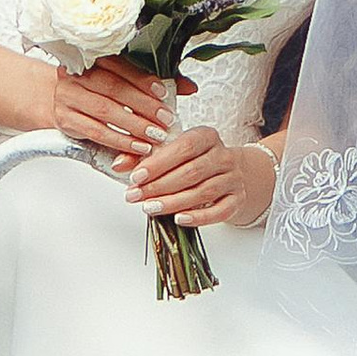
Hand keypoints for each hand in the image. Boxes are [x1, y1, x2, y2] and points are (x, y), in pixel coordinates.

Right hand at [51, 56, 169, 168]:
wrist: (59, 97)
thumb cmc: (96, 86)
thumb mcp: (122, 78)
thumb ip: (154, 81)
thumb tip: (189, 86)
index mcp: (91, 55)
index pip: (120, 65)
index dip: (143, 80)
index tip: (164, 93)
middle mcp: (76, 73)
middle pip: (113, 88)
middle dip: (143, 106)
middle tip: (166, 120)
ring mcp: (67, 95)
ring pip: (105, 111)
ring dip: (134, 125)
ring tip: (155, 135)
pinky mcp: (64, 118)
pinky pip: (95, 131)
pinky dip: (119, 140)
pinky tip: (137, 146)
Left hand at [126, 121, 270, 229]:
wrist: (231, 173)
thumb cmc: (195, 161)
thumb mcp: (172, 152)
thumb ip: (144, 156)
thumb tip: (119, 165)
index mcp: (207, 136)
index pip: (183, 147)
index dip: (159, 163)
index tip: (136, 176)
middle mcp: (223, 155)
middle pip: (192, 172)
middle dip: (159, 186)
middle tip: (136, 196)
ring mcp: (233, 179)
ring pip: (203, 192)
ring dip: (173, 202)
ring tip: (150, 208)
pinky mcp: (237, 200)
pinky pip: (220, 211)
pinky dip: (199, 217)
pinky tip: (179, 219)